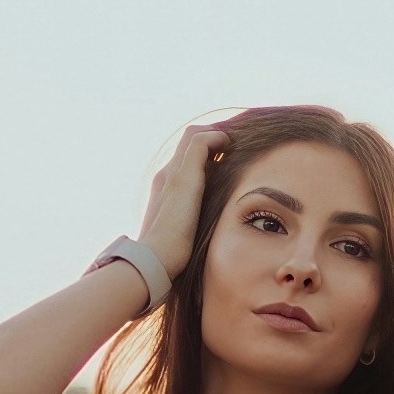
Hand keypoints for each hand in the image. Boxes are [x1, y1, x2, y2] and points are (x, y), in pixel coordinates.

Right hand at [140, 120, 226, 279]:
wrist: (156, 259)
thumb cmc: (172, 255)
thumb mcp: (188, 234)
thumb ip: (197, 224)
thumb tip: (215, 230)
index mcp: (166, 187)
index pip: (187, 156)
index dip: (209, 151)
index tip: (228, 156)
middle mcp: (167, 174)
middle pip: (191, 139)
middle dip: (215, 137)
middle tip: (237, 144)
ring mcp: (174, 172)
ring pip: (195, 135)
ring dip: (218, 135)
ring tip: (237, 142)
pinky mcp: (184, 175)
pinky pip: (201, 141)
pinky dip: (218, 138)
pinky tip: (230, 146)